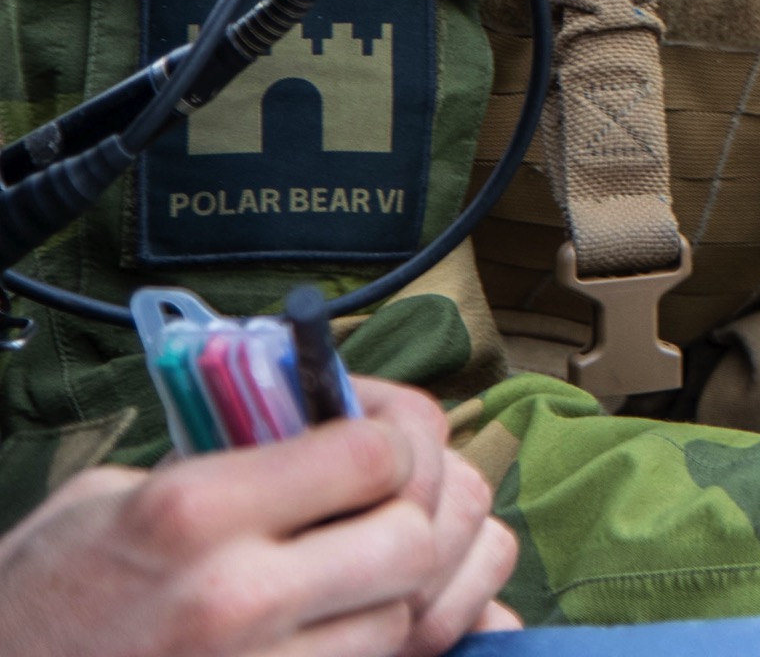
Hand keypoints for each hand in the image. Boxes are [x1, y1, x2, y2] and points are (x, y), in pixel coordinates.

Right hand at [0, 376, 517, 656]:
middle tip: (382, 506)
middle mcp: (232, 599)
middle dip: (413, 514)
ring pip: (400, 623)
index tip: (379, 433)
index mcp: (195, 512)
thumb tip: (332, 429)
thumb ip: (233, 460)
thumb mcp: (118, 494)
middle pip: (411, 542)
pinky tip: (332, 625)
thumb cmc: (41, 593)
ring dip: (393, 594)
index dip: (398, 436)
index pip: (375, 454)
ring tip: (349, 573)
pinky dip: (364, 651)